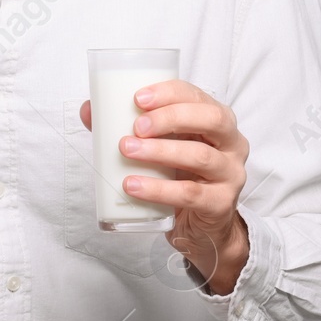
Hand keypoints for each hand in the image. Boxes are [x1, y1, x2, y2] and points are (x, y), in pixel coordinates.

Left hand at [80, 81, 250, 294]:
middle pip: (211, 119)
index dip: (170, 93)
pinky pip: (191, 194)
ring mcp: (230, 174)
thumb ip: (128, 127)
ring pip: (201, 156)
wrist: (200, 228)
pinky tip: (133, 186)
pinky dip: (159, 189)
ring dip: (160, 151)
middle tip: (136, 127)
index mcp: (217, 121)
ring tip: (127, 151)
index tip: (138, 98)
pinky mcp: (221, 204)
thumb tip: (89, 109)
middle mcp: (232, 143)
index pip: (198, 96)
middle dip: (171, 118)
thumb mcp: (160, 147)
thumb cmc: (179, 177)